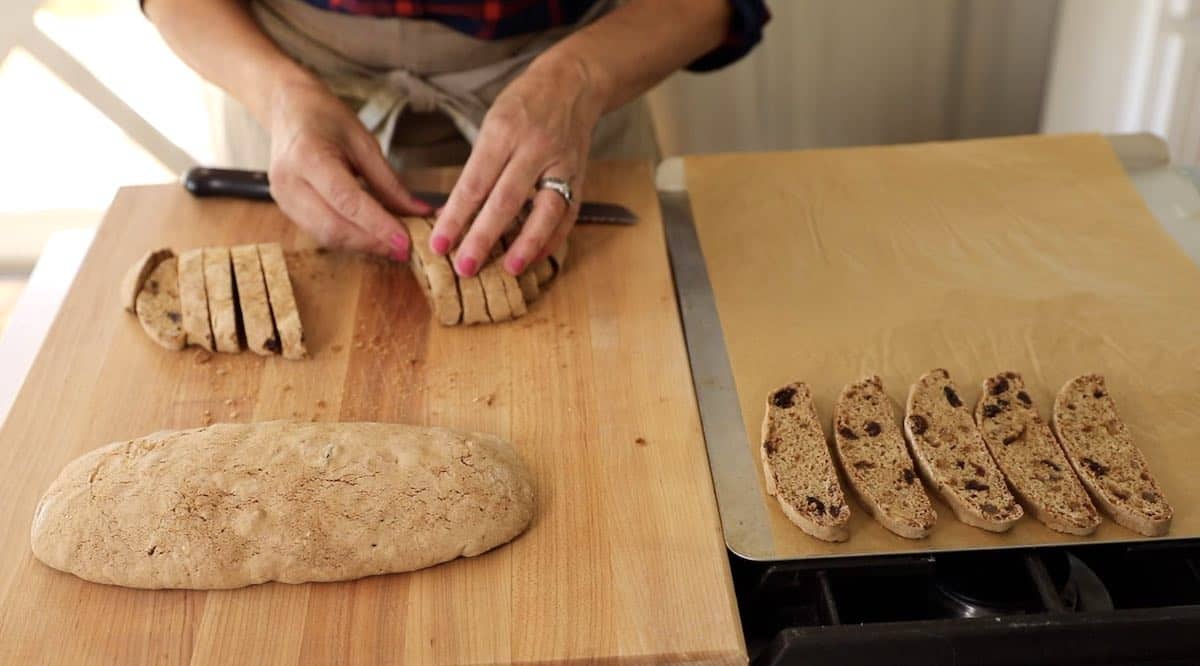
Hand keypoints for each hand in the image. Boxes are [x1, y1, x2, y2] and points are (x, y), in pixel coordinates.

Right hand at [266, 78, 432, 258]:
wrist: (288, 110)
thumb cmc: (327, 119)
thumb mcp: (364, 142)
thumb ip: (389, 182)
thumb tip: (418, 213)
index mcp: (308, 156)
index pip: (347, 201)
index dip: (378, 225)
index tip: (406, 241)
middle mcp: (289, 182)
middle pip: (332, 227)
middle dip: (371, 242)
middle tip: (405, 250)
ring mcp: (282, 198)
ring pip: (325, 236)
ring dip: (362, 245)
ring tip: (392, 246)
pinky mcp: (285, 209)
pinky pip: (318, 232)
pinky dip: (348, 239)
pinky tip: (371, 238)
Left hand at [429, 56, 602, 275]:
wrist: (573, 83)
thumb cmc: (523, 104)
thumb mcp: (491, 125)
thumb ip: (477, 169)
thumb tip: (453, 215)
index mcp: (503, 132)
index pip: (474, 183)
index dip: (455, 218)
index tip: (438, 245)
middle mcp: (533, 148)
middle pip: (506, 201)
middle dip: (483, 237)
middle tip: (465, 268)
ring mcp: (560, 163)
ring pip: (543, 211)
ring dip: (525, 244)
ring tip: (507, 270)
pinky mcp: (579, 176)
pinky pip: (567, 214)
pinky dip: (552, 239)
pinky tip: (534, 257)